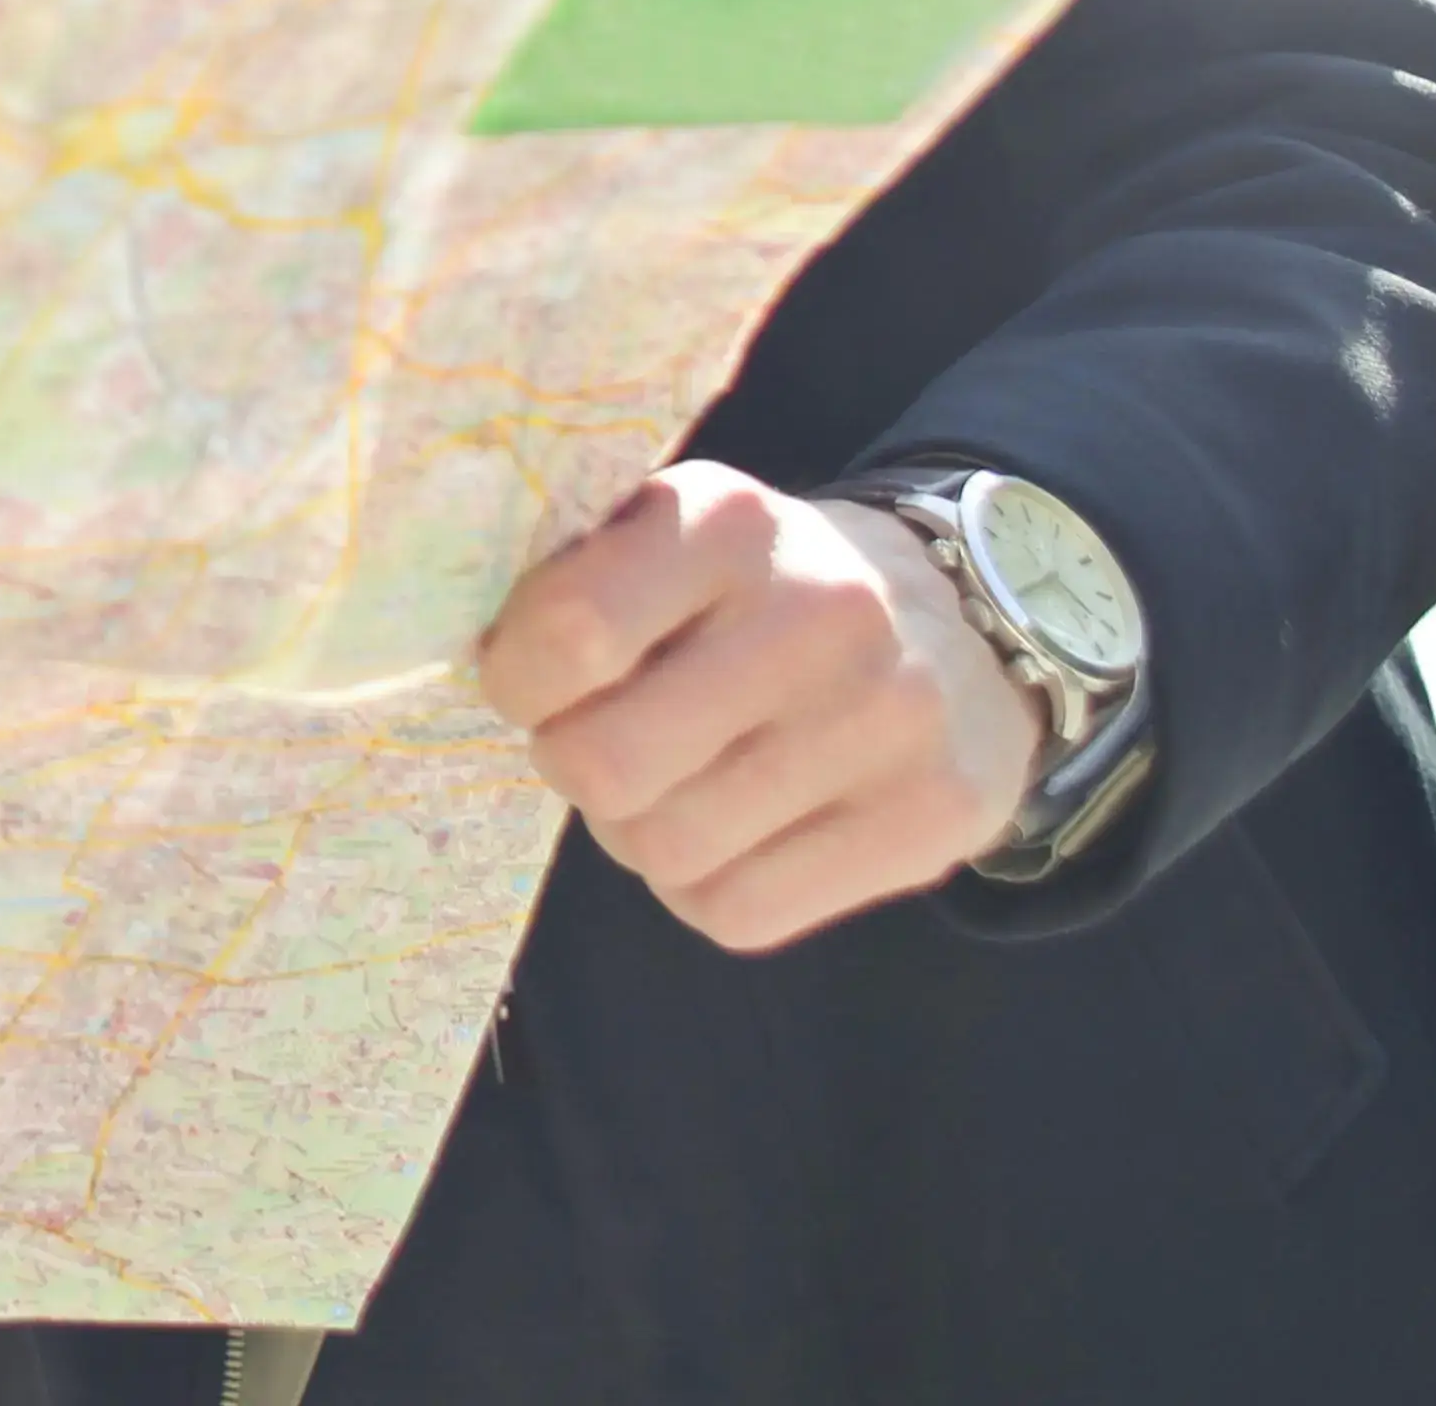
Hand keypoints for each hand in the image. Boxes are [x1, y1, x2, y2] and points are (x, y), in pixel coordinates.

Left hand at [476, 461, 1044, 953]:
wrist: (961, 627)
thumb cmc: (760, 589)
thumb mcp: (674, 538)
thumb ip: (578, 584)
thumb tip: (474, 669)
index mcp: (726, 522)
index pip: (570, 633)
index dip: (517, 680)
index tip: (529, 680)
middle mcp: (819, 613)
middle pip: (606, 765)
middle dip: (575, 765)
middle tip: (597, 742)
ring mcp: (887, 722)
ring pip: (666, 852)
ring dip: (638, 833)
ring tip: (673, 781)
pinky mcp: (927, 821)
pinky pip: (739, 913)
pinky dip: (706, 888)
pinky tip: (735, 829)